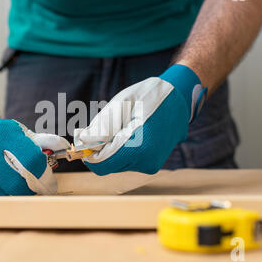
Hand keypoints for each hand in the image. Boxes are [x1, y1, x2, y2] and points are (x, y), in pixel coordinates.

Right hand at [0, 107, 69, 195]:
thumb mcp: (18, 132)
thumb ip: (41, 142)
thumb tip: (62, 148)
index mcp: (1, 135)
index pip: (30, 161)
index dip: (42, 175)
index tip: (47, 182)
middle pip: (16, 185)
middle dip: (29, 190)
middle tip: (34, 189)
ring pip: (1, 196)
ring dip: (11, 194)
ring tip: (11, 184)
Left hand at [74, 64, 206, 174]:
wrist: (179, 98)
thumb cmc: (149, 96)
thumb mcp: (120, 106)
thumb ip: (100, 127)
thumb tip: (82, 141)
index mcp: (139, 148)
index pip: (102, 164)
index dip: (88, 153)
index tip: (82, 138)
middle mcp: (146, 162)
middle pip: (108, 165)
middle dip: (99, 148)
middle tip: (102, 127)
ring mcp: (151, 164)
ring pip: (117, 163)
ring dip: (111, 147)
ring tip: (122, 125)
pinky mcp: (152, 164)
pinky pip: (127, 161)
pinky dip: (121, 149)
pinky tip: (130, 132)